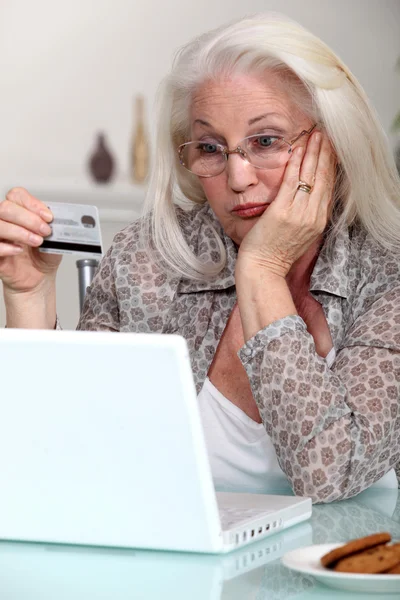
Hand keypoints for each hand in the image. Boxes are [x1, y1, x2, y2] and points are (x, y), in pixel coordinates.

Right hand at [0, 187, 61, 293]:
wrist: (39, 278)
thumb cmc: (43, 256)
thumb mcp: (55, 239)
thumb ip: (55, 227)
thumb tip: (60, 220)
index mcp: (19, 212)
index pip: (17, 196)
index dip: (32, 203)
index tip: (48, 217)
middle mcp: (6, 221)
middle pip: (6, 207)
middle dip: (29, 218)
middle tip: (45, 231)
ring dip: (20, 232)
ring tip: (36, 242)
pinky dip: (6, 247)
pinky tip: (18, 250)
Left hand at [237, 130, 335, 277]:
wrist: (264, 269)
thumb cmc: (276, 253)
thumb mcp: (301, 235)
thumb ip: (307, 215)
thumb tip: (308, 196)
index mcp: (319, 221)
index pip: (329, 186)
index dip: (331, 164)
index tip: (330, 148)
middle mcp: (313, 216)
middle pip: (324, 178)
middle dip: (326, 152)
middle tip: (325, 133)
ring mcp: (299, 214)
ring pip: (311, 176)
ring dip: (314, 152)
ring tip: (315, 134)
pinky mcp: (282, 212)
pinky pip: (292, 182)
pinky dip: (296, 164)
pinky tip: (298, 149)